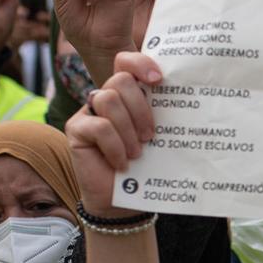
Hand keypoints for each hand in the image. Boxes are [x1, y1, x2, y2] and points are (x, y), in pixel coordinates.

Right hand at [66, 52, 161, 215]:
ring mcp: (89, 111)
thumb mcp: (157, 138)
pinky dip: (115, 145)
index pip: (126, 62)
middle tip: (150, 136)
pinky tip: (122, 163)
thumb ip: (161, 115)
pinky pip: (98, 126)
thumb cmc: (143, 169)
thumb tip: (186, 98)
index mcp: (128, 95)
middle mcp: (106, 98)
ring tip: (137, 153)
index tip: (159, 80)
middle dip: (140, 107)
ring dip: (128, 128)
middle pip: (120, 80)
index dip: (140, 63)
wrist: (122, 201)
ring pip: (108, 99)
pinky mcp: (76, 129)